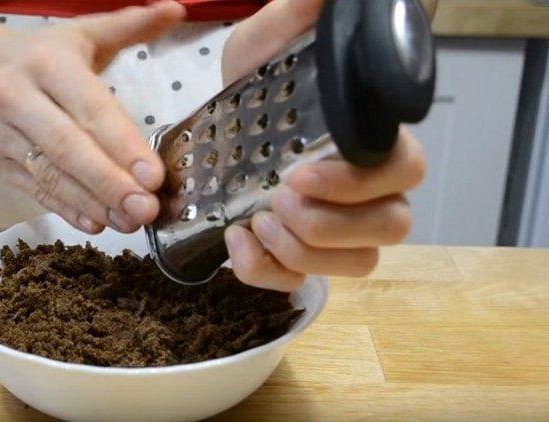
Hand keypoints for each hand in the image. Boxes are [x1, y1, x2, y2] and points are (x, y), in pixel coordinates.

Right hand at [0, 2, 184, 233]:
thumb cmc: (36, 53)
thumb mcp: (81, 34)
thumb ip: (130, 25)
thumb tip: (175, 10)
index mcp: (48, 63)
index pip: (91, 109)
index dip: (122, 145)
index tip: (154, 176)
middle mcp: (18, 98)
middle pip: (68, 148)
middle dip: (109, 182)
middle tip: (146, 210)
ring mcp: (1, 135)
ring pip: (50, 175)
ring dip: (92, 203)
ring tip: (129, 223)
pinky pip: (33, 190)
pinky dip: (65, 209)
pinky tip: (95, 223)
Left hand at [221, 0, 425, 290]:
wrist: (210, 129)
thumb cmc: (249, 86)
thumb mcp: (264, 45)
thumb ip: (298, 18)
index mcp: (366, 142)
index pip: (403, 170)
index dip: (361, 182)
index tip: (302, 173)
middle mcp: (364, 192)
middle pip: (392, 226)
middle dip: (331, 223)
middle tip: (279, 198)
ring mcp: (334, 230)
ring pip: (359, 263)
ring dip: (305, 252)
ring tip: (257, 220)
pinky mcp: (297, 256)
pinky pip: (302, 283)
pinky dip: (269, 273)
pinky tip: (237, 241)